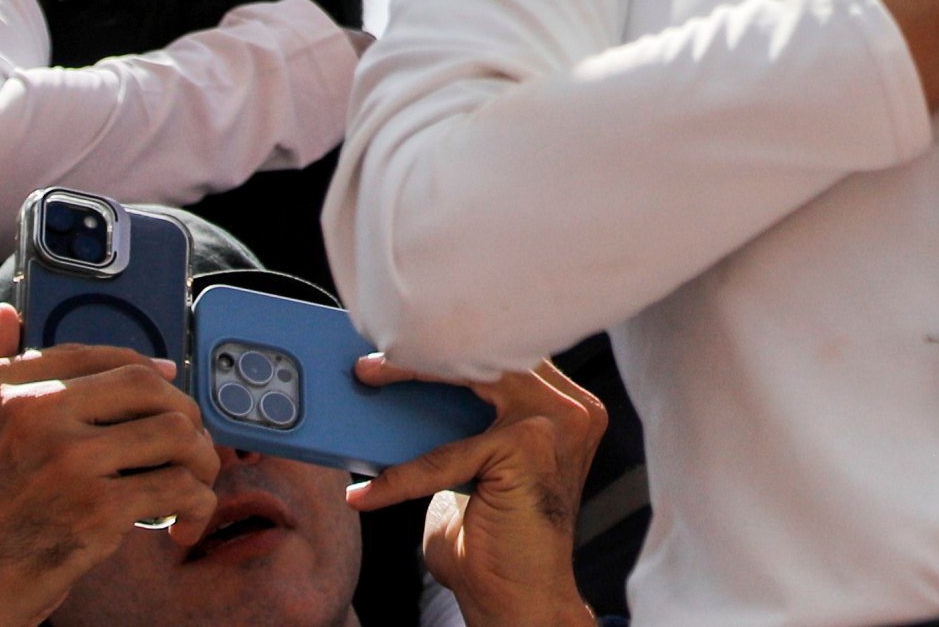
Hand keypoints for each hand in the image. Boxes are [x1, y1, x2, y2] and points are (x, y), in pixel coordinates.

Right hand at [0, 305, 221, 626]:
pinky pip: (177, 488)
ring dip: (200, 457)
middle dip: (181, 409)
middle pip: (144, 383)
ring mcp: (67, 459)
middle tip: (188, 439)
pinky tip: (185, 523)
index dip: (140, 364)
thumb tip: (7, 316)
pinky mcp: (95, 508)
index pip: (89, 354)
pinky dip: (196, 506)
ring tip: (195, 481)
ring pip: (173, 431)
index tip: (165, 378)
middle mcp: (31, 412)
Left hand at [349, 352, 607, 626]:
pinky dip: (403, 473)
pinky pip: (448, 453)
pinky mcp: (527, 448)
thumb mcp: (473, 468)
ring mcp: (556, 423)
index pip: (504, 354)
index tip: (402, 337)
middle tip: (370, 359)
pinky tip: (368, 492)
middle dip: (427, 349)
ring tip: (367, 381)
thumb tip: (397, 393)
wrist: (521, 602)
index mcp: (564, 407)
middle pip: (490, 352)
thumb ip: (456, 425)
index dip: (452, 342)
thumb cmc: (494, 542)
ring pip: (471, 377)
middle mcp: (571, 408)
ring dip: (412, 376)